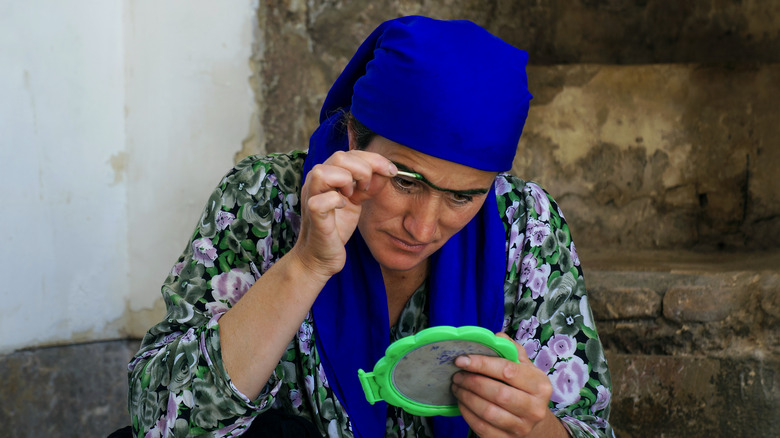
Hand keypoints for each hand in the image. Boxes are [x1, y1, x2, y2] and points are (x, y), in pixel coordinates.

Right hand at [291, 150, 396, 278]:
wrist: (320, 256)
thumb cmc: (336, 228)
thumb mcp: (356, 201)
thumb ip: (367, 184)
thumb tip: (387, 170)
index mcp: (327, 175)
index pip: (350, 153)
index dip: (374, 159)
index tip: (391, 171)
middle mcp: (315, 182)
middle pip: (339, 157)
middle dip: (363, 169)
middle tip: (368, 188)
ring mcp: (311, 197)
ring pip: (323, 172)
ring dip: (346, 181)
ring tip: (352, 195)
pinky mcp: (312, 215)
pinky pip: (321, 201)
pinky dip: (336, 201)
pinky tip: (343, 208)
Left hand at [451, 333, 565, 437]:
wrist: (534, 422)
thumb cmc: (524, 389)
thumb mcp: (524, 367)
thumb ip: (511, 350)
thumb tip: (495, 337)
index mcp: (539, 384)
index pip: (507, 371)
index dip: (482, 364)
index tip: (461, 359)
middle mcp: (535, 408)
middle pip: (498, 393)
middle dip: (472, 382)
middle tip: (457, 374)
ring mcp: (522, 427)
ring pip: (488, 412)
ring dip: (466, 397)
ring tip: (456, 386)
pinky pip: (482, 427)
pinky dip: (467, 414)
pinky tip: (461, 403)